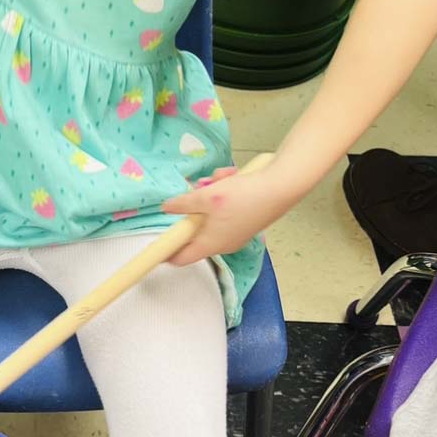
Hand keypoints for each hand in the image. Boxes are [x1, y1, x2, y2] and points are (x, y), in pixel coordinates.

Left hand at [161, 164, 294, 266]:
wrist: (282, 187)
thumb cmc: (242, 196)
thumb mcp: (206, 197)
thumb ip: (183, 204)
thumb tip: (166, 208)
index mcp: (211, 244)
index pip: (183, 258)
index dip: (167, 253)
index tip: (155, 246)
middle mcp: (224, 243)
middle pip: (196, 228)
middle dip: (195, 205)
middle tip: (200, 186)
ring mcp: (237, 232)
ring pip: (211, 212)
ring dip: (211, 193)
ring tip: (221, 178)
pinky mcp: (247, 220)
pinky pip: (226, 207)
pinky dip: (225, 192)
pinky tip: (232, 177)